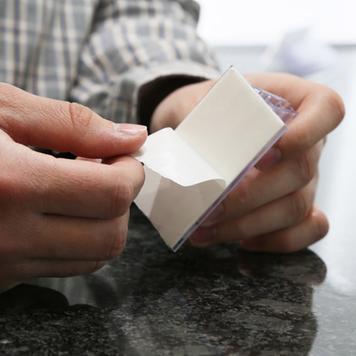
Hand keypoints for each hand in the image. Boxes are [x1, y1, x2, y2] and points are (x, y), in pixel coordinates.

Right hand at [0, 83, 146, 288]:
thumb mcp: (0, 110)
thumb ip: (75, 125)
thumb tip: (133, 137)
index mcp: (10, 184)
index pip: (112, 193)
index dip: (131, 171)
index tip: (123, 155)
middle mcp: (5, 236)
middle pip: (111, 234)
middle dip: (121, 199)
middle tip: (105, 170)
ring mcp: (0, 265)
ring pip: (93, 256)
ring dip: (105, 219)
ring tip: (81, 188)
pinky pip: (65, 266)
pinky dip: (80, 238)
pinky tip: (60, 209)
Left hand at [151, 73, 343, 252]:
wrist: (197, 128)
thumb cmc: (202, 111)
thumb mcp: (193, 102)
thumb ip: (195, 116)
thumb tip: (191, 152)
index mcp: (291, 103)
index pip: (326, 109)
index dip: (306, 133)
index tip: (267, 153)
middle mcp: (305, 143)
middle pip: (301, 172)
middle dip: (251, 197)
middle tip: (211, 209)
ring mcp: (303, 178)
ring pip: (295, 208)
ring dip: (248, 225)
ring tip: (206, 229)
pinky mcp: (293, 205)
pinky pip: (301, 230)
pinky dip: (273, 241)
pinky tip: (240, 241)